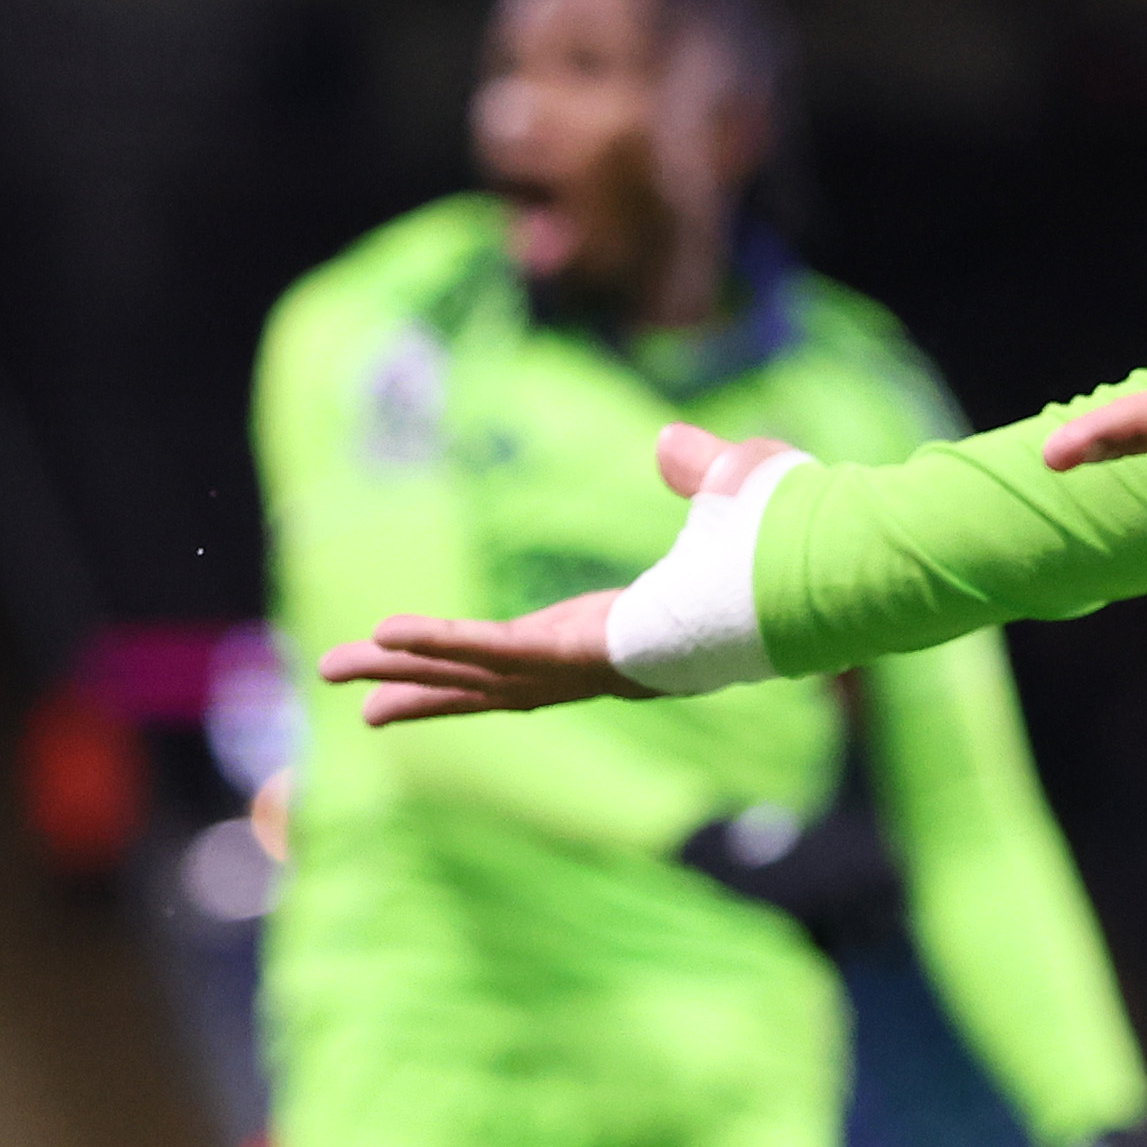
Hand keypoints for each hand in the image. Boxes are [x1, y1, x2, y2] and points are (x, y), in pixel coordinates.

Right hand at [317, 424, 806, 719]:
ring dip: (405, 674)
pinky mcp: (579, 653)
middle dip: (424, 691)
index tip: (442, 658)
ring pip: (476, 675)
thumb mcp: (729, 492)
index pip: (536, 653)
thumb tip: (673, 444)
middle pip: (489, 684)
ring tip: (335, 671)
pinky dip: (438, 646)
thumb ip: (695, 471)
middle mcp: (597, 661)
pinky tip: (384, 639)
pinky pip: (494, 651)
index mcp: (624, 629)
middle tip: (361, 701)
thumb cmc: (786, 540)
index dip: (483, 658)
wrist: (810, 572)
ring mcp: (585, 664)